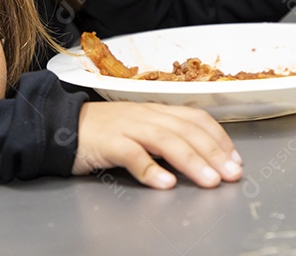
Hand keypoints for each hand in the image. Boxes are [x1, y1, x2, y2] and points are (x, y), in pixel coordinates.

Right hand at [73, 102, 242, 188]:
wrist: (60, 125)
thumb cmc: (103, 132)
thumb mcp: (139, 129)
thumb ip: (165, 139)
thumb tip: (199, 157)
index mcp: (156, 111)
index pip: (196, 118)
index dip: (219, 137)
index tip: (235, 159)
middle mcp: (146, 115)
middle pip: (186, 130)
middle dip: (213, 152)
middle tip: (231, 174)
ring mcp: (127, 127)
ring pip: (165, 140)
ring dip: (191, 161)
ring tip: (209, 181)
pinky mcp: (107, 142)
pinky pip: (132, 155)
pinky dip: (150, 169)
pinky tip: (165, 183)